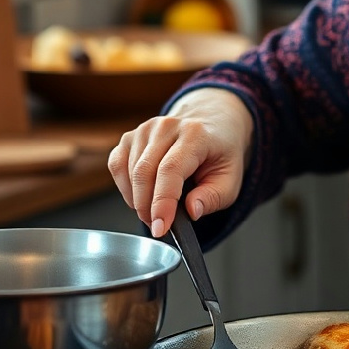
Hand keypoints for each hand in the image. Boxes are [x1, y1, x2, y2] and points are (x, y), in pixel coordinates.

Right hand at [107, 88, 253, 236]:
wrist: (212, 121)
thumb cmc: (220, 151)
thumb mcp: (231, 179)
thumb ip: (213, 197)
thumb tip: (192, 211)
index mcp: (195, 135)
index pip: (170, 170)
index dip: (162, 202)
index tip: (160, 227)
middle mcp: (167, 127)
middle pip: (144, 172)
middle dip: (146, 208)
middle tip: (158, 226)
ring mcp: (146, 129)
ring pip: (129, 171)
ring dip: (137, 200)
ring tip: (155, 209)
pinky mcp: (131, 135)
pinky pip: (117, 165)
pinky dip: (125, 188)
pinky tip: (141, 194)